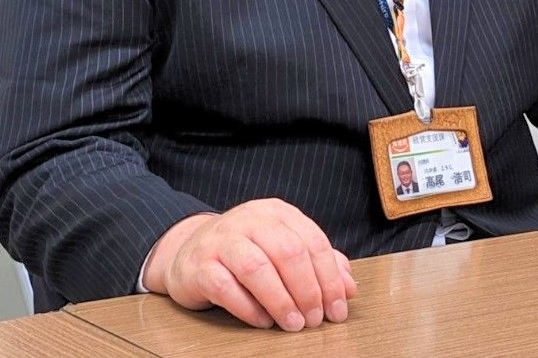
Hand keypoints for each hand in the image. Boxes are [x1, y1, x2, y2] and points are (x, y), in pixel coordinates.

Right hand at [142, 199, 357, 330]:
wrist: (189, 251)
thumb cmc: (245, 253)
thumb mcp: (283, 250)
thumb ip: (318, 264)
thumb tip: (349, 288)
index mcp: (277, 213)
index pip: (313, 241)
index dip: (329, 278)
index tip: (337, 309)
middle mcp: (250, 220)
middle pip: (288, 252)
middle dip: (307, 290)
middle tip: (314, 319)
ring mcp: (222, 240)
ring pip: (257, 267)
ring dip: (281, 300)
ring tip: (293, 324)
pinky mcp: (199, 265)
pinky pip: (225, 287)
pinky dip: (249, 308)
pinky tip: (263, 321)